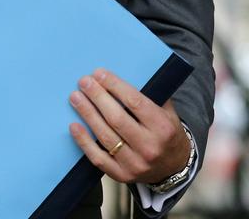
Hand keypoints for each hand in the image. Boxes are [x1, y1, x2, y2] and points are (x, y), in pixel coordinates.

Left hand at [68, 68, 189, 184]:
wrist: (174, 166)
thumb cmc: (166, 132)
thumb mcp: (167, 112)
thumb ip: (150, 94)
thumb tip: (123, 73)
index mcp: (162, 127)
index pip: (135, 102)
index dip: (114, 86)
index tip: (99, 73)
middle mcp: (150, 147)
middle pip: (117, 118)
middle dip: (97, 97)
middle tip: (83, 82)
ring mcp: (135, 164)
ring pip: (106, 136)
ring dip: (87, 114)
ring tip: (75, 97)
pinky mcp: (122, 175)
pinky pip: (98, 158)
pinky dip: (84, 141)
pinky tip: (74, 126)